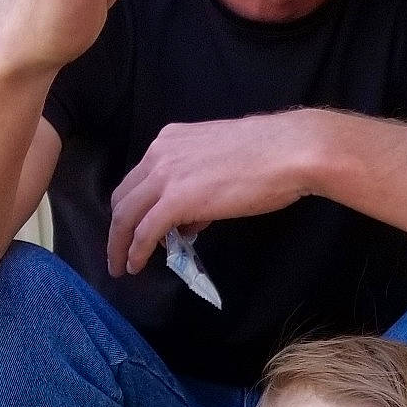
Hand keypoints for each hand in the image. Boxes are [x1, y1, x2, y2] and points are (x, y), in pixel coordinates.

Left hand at [107, 112, 324, 277]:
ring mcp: (165, 175)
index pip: (138, 178)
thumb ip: (198, 188)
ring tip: (121, 266)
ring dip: (119, 244)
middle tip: (119, 252)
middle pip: (123, 197)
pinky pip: (144, 231)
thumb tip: (189, 220)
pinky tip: (135, 266)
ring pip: (125, 215)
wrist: (289, 152)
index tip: (134, 230)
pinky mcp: (175, 199)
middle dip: (117, 228)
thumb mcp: (221, 165)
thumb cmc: (267, 156)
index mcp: (170, 140)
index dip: (133, 208)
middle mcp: (159, 153)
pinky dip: (135, 251)